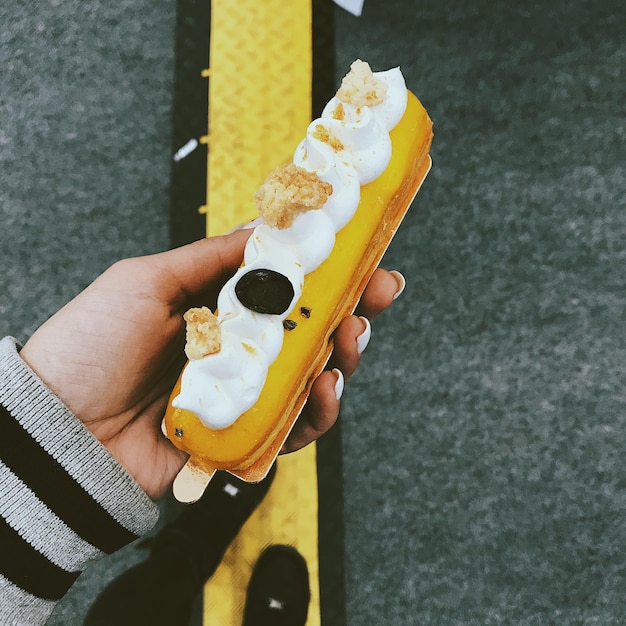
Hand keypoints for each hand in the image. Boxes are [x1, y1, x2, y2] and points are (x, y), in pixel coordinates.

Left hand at [20, 229, 401, 497]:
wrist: (59, 427)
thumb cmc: (93, 345)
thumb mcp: (148, 280)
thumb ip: (210, 257)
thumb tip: (262, 229)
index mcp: (219, 308)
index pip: (286, 286)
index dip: (327, 271)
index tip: (363, 253)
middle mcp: (239, 350)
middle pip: (311, 331)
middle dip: (353, 310)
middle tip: (377, 294)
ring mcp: (245, 394)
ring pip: (312, 377)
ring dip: (342, 357)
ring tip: (350, 338)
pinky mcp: (244, 437)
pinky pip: (294, 427)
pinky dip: (316, 411)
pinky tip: (322, 388)